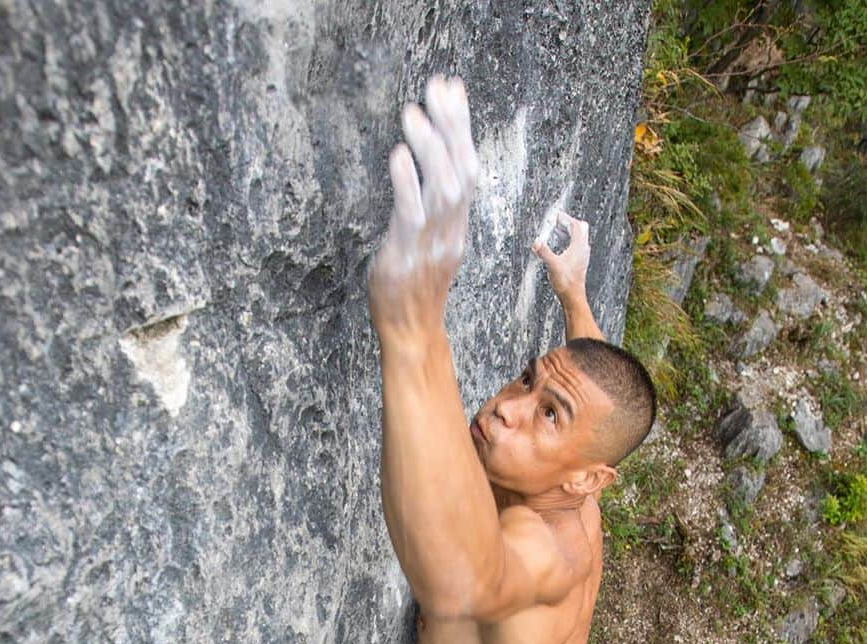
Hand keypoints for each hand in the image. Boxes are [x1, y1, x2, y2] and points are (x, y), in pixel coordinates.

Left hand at [369, 75, 479, 346]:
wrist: (411, 334)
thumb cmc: (414, 287)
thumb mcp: (431, 244)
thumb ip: (433, 209)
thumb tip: (430, 168)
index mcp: (458, 226)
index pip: (468, 168)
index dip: (462, 128)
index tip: (452, 89)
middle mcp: (450, 232)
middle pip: (461, 171)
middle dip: (452, 125)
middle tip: (438, 86)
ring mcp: (430, 245)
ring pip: (441, 189)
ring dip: (429, 147)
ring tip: (413, 113)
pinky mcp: (404, 257)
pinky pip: (410, 216)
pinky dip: (406, 183)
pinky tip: (397, 155)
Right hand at [531, 211, 590, 300]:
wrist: (573, 296)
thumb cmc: (566, 282)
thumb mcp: (552, 265)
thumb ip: (544, 252)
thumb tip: (536, 242)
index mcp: (579, 246)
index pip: (575, 225)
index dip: (566, 218)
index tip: (557, 215)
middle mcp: (583, 249)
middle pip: (581, 228)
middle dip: (570, 223)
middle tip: (558, 222)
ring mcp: (583, 255)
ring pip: (580, 237)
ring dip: (570, 232)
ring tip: (558, 232)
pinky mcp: (580, 261)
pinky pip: (577, 245)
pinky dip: (570, 241)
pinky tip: (561, 248)